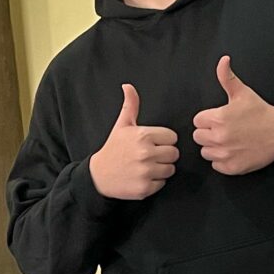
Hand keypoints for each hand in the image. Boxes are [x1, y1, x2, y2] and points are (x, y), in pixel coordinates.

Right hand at [88, 84, 178, 200]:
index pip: (172, 138)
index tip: (152, 143)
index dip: (163, 140)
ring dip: (161, 169)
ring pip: (170, 169)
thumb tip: (128, 86)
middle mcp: (146, 153)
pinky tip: (142, 177)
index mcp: (143, 136)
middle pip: (174, 154)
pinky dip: (154, 182)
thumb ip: (130, 105)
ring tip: (146, 166)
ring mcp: (145, 172)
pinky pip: (162, 183)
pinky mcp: (145, 188)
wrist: (98, 176)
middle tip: (149, 156)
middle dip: (164, 155)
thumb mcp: (122, 125)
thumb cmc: (113, 149)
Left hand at [192, 56, 273, 176]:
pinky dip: (223, 161)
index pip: (198, 121)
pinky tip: (235, 152)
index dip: (208, 119)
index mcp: (217, 119)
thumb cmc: (260, 113)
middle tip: (226, 130)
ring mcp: (224, 154)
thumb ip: (227, 78)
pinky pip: (216, 165)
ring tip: (230, 141)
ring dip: (214, 148)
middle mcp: (218, 138)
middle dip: (209, 133)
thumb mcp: (243, 93)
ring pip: (205, 152)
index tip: (221, 119)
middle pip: (198, 137)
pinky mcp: (231, 168)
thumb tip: (223, 60)